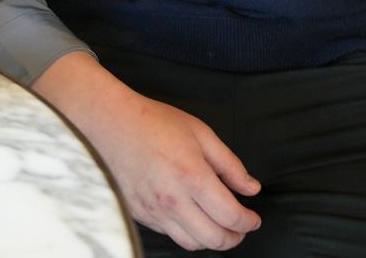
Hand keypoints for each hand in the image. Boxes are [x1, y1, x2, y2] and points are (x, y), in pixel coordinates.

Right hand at [35, 52, 260, 249]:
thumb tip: (250, 188)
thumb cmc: (155, 122)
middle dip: (235, 237)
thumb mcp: (201, 133)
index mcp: (192, 176)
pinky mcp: (141, 214)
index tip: (254, 218)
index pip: (230, 215)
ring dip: (212, 240)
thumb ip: (230, 164)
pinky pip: (171, 234)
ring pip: (192, 244)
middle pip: (214, 239)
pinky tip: (193, 217)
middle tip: (241, 227)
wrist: (112, 123)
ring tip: (220, 227)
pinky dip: (188, 233)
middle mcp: (173, 200)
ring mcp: (154, 210)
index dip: (249, 221)